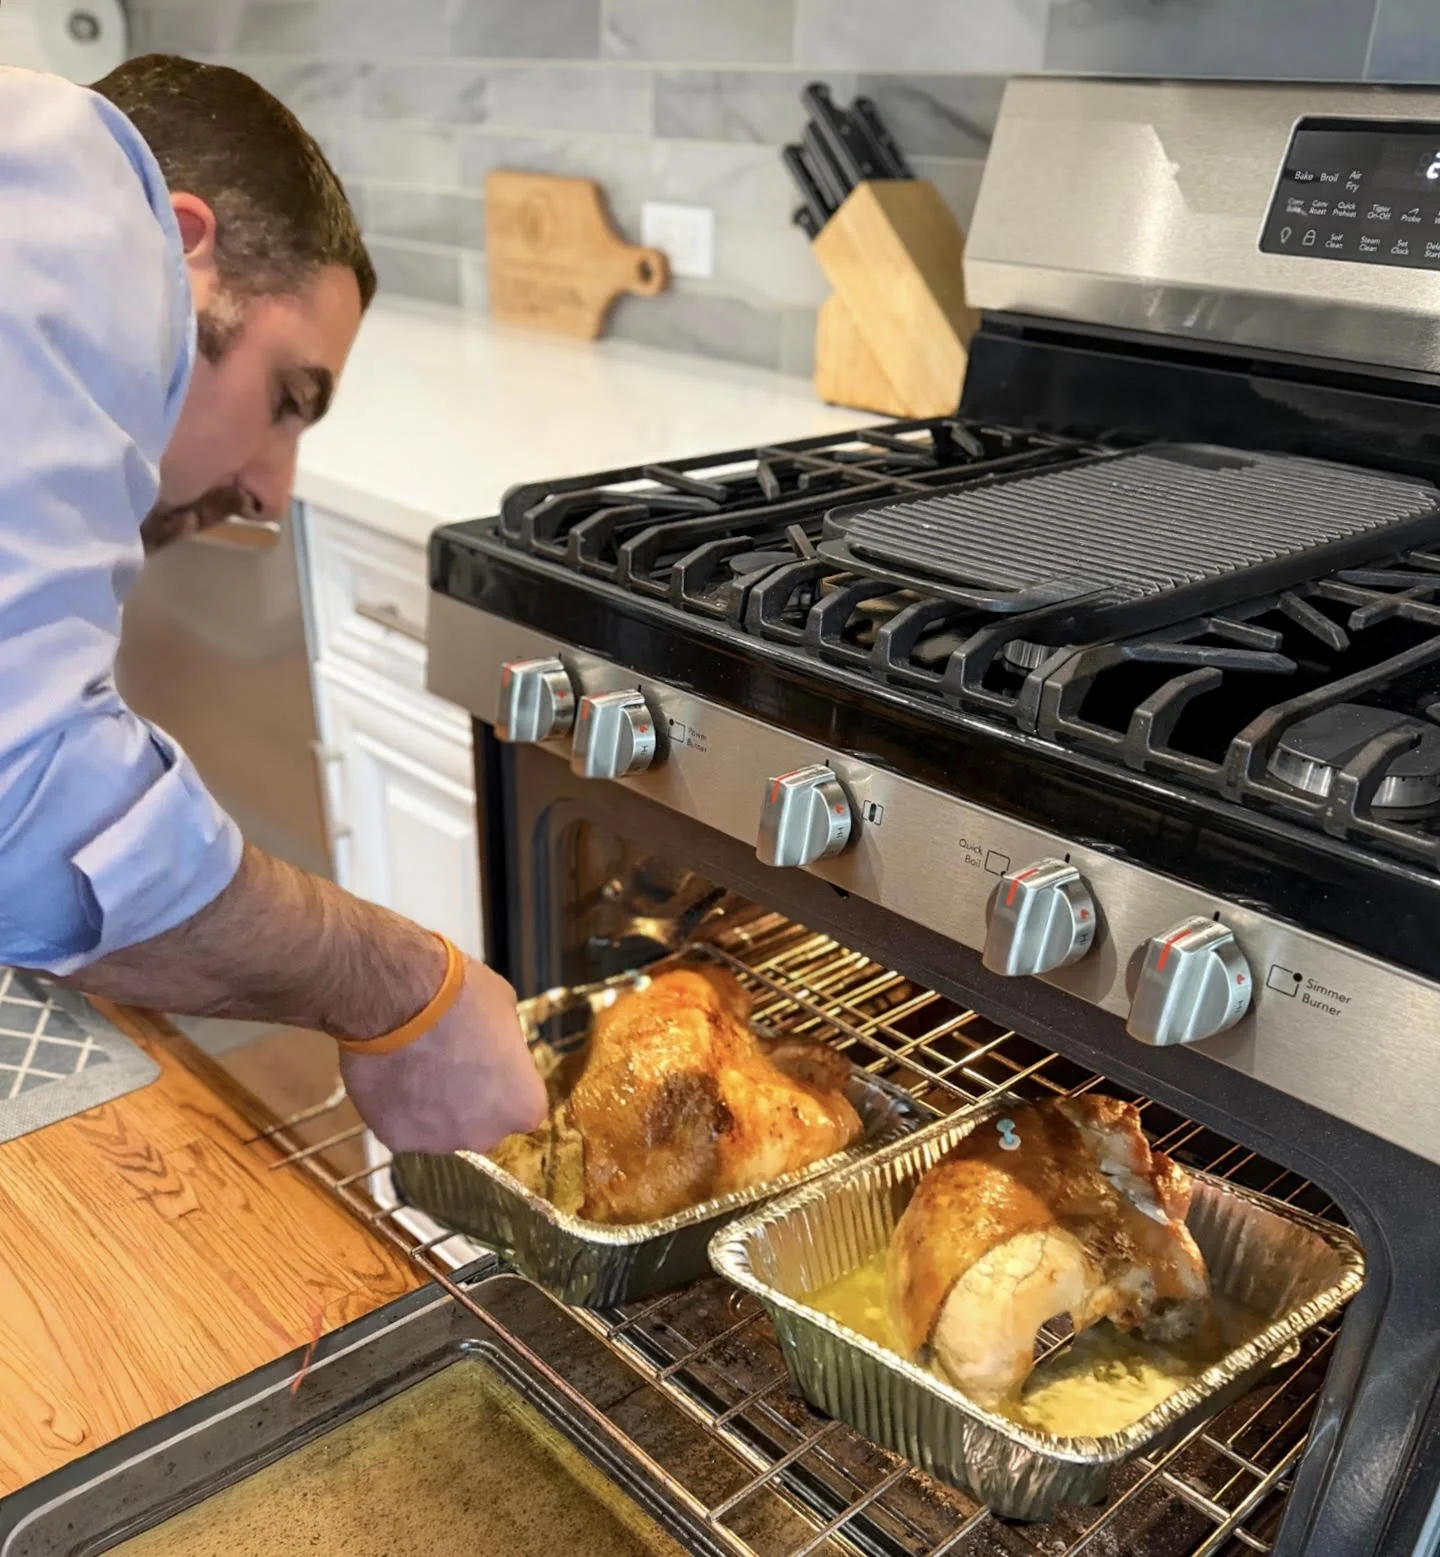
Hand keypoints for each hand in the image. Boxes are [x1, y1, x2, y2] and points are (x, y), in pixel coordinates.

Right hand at [340, 958, 546, 1154]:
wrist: (400, 1001)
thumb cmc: (464, 998)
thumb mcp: (506, 1007)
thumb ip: (505, 1043)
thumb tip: (496, 1046)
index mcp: (523, 1107)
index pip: (522, 1104)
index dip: (505, 1080)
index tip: (489, 1058)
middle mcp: (485, 1135)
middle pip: (481, 1123)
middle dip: (470, 1101)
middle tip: (451, 1063)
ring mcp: (438, 1142)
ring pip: (439, 1129)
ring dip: (433, 1107)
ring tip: (415, 1066)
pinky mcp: (395, 1140)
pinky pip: (402, 1126)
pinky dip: (397, 1107)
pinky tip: (391, 1076)